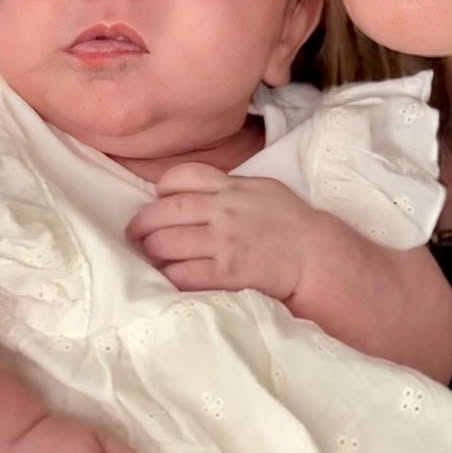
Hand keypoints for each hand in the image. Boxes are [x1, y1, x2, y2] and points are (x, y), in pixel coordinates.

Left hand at [126, 163, 323, 303]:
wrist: (315, 255)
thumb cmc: (290, 222)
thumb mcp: (261, 189)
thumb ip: (228, 186)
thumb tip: (192, 191)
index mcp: (231, 186)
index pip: (182, 177)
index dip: (162, 189)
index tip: (158, 200)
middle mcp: (223, 210)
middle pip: (164, 212)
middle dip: (143, 225)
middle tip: (136, 234)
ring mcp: (222, 242)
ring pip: (166, 243)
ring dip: (151, 251)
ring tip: (151, 255)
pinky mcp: (225, 272)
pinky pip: (181, 274)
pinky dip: (168, 275)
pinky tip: (169, 275)